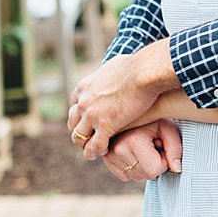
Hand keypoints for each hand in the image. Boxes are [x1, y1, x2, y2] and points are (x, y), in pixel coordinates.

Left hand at [68, 39, 177, 159]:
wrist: (144, 73)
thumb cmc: (137, 65)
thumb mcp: (116, 63)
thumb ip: (111, 69)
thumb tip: (117, 65)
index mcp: (85, 87)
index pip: (74, 104)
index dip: (80, 112)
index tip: (87, 117)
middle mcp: (84, 102)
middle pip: (73, 121)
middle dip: (78, 130)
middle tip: (86, 136)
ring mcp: (92, 116)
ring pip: (79, 137)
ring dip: (83, 144)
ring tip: (90, 151)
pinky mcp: (105, 126)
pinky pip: (95, 145)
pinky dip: (96, 151)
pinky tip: (102, 153)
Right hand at [102, 121, 182, 181]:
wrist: (136, 110)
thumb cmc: (156, 119)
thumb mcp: (169, 129)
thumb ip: (175, 149)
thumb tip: (177, 170)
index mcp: (133, 141)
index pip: (154, 170)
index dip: (164, 161)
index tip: (162, 147)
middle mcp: (118, 149)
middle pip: (145, 175)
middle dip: (155, 164)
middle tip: (154, 146)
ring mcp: (109, 155)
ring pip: (136, 177)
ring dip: (145, 166)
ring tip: (145, 147)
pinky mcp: (106, 159)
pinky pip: (125, 176)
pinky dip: (134, 168)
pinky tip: (136, 153)